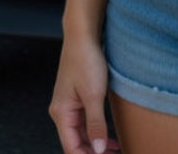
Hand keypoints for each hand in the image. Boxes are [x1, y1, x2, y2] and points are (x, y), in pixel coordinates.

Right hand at [49, 34, 120, 153]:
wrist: (83, 35)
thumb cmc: (85, 59)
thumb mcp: (94, 94)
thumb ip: (96, 124)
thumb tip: (98, 149)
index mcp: (61, 113)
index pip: (71, 148)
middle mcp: (62, 112)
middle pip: (75, 143)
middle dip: (93, 153)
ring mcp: (69, 105)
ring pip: (81, 134)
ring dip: (96, 145)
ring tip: (115, 151)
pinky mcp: (77, 98)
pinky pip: (85, 122)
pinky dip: (96, 132)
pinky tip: (109, 138)